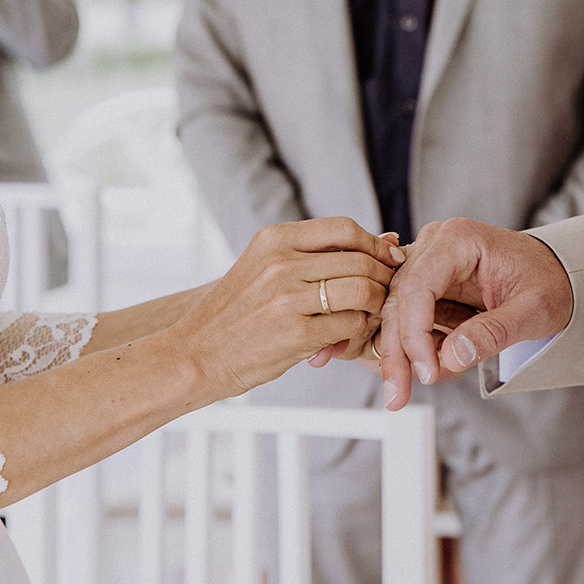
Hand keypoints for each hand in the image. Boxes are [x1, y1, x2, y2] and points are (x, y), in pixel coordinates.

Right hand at [169, 218, 404, 397]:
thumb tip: (389, 239)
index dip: (375, 243)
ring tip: (371, 313)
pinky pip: (351, 324)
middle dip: (383, 276)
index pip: (344, 228)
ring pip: (363, 290)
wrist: (194, 354)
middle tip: (388, 291)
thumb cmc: (236, 313)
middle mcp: (282, 263)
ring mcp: (289, 299)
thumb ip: (318, 254)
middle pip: (359, 260)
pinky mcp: (297, 335)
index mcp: (274, 239)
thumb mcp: (265, 268)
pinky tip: (349, 336)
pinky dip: (359, 330)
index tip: (389, 258)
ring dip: (377, 303)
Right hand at [377, 217, 572, 409]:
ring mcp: (428, 262)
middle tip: (398, 396)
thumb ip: (494, 331)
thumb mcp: (534, 310)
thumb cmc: (549, 282)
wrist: (558, 273)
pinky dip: (414, 347)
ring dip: (398, 354)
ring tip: (403, 391)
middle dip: (397, 352)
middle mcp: (435, 245)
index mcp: (458, 239)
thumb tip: (451, 357)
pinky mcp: (429, 284)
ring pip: (396, 312)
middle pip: (398, 301)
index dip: (415, 334)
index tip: (427, 373)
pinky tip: (431, 366)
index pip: (418, 287)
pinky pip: (409, 317)